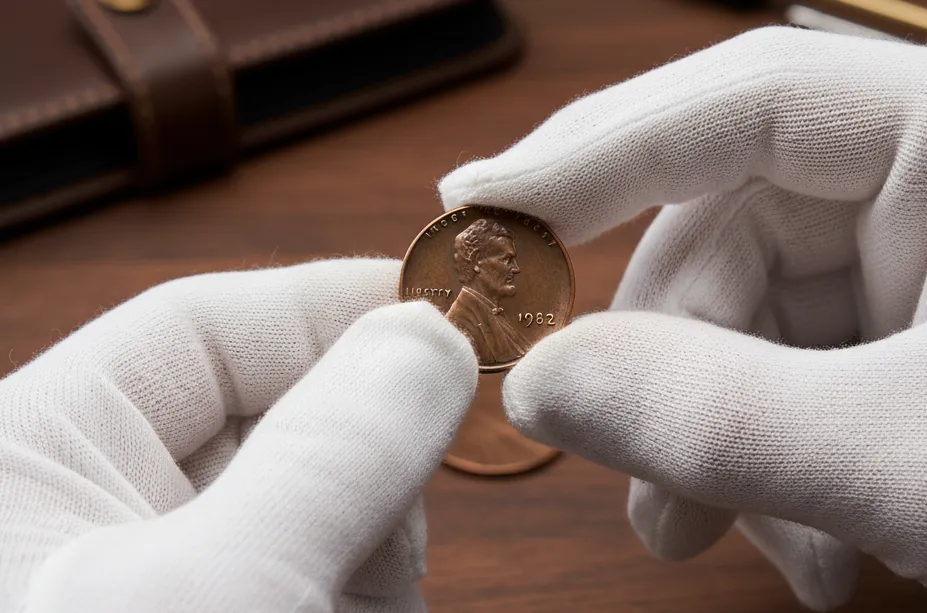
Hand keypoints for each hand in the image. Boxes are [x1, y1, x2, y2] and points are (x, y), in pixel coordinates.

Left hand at [0, 259, 476, 612]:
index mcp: (36, 457)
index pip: (198, 328)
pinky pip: (331, 573)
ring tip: (362, 591)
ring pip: (319, 501)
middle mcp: (104, 510)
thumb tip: (428, 333)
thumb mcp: (213, 590)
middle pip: (276, 414)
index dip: (327, 306)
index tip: (447, 306)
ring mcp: (177, 576)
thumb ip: (324, 454)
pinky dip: (374, 591)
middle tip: (429, 464)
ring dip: (376, 534)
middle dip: (364, 446)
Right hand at [439, 26, 926, 611]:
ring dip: (721, 438)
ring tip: (717, 541)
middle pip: (727, 231)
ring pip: (756, 318)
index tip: (475, 208)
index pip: (736, 102)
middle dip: (664, 361)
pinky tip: (815, 547)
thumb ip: (717, 420)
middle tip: (619, 470)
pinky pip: (807, 371)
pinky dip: (782, 461)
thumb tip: (538, 384)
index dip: (590, 154)